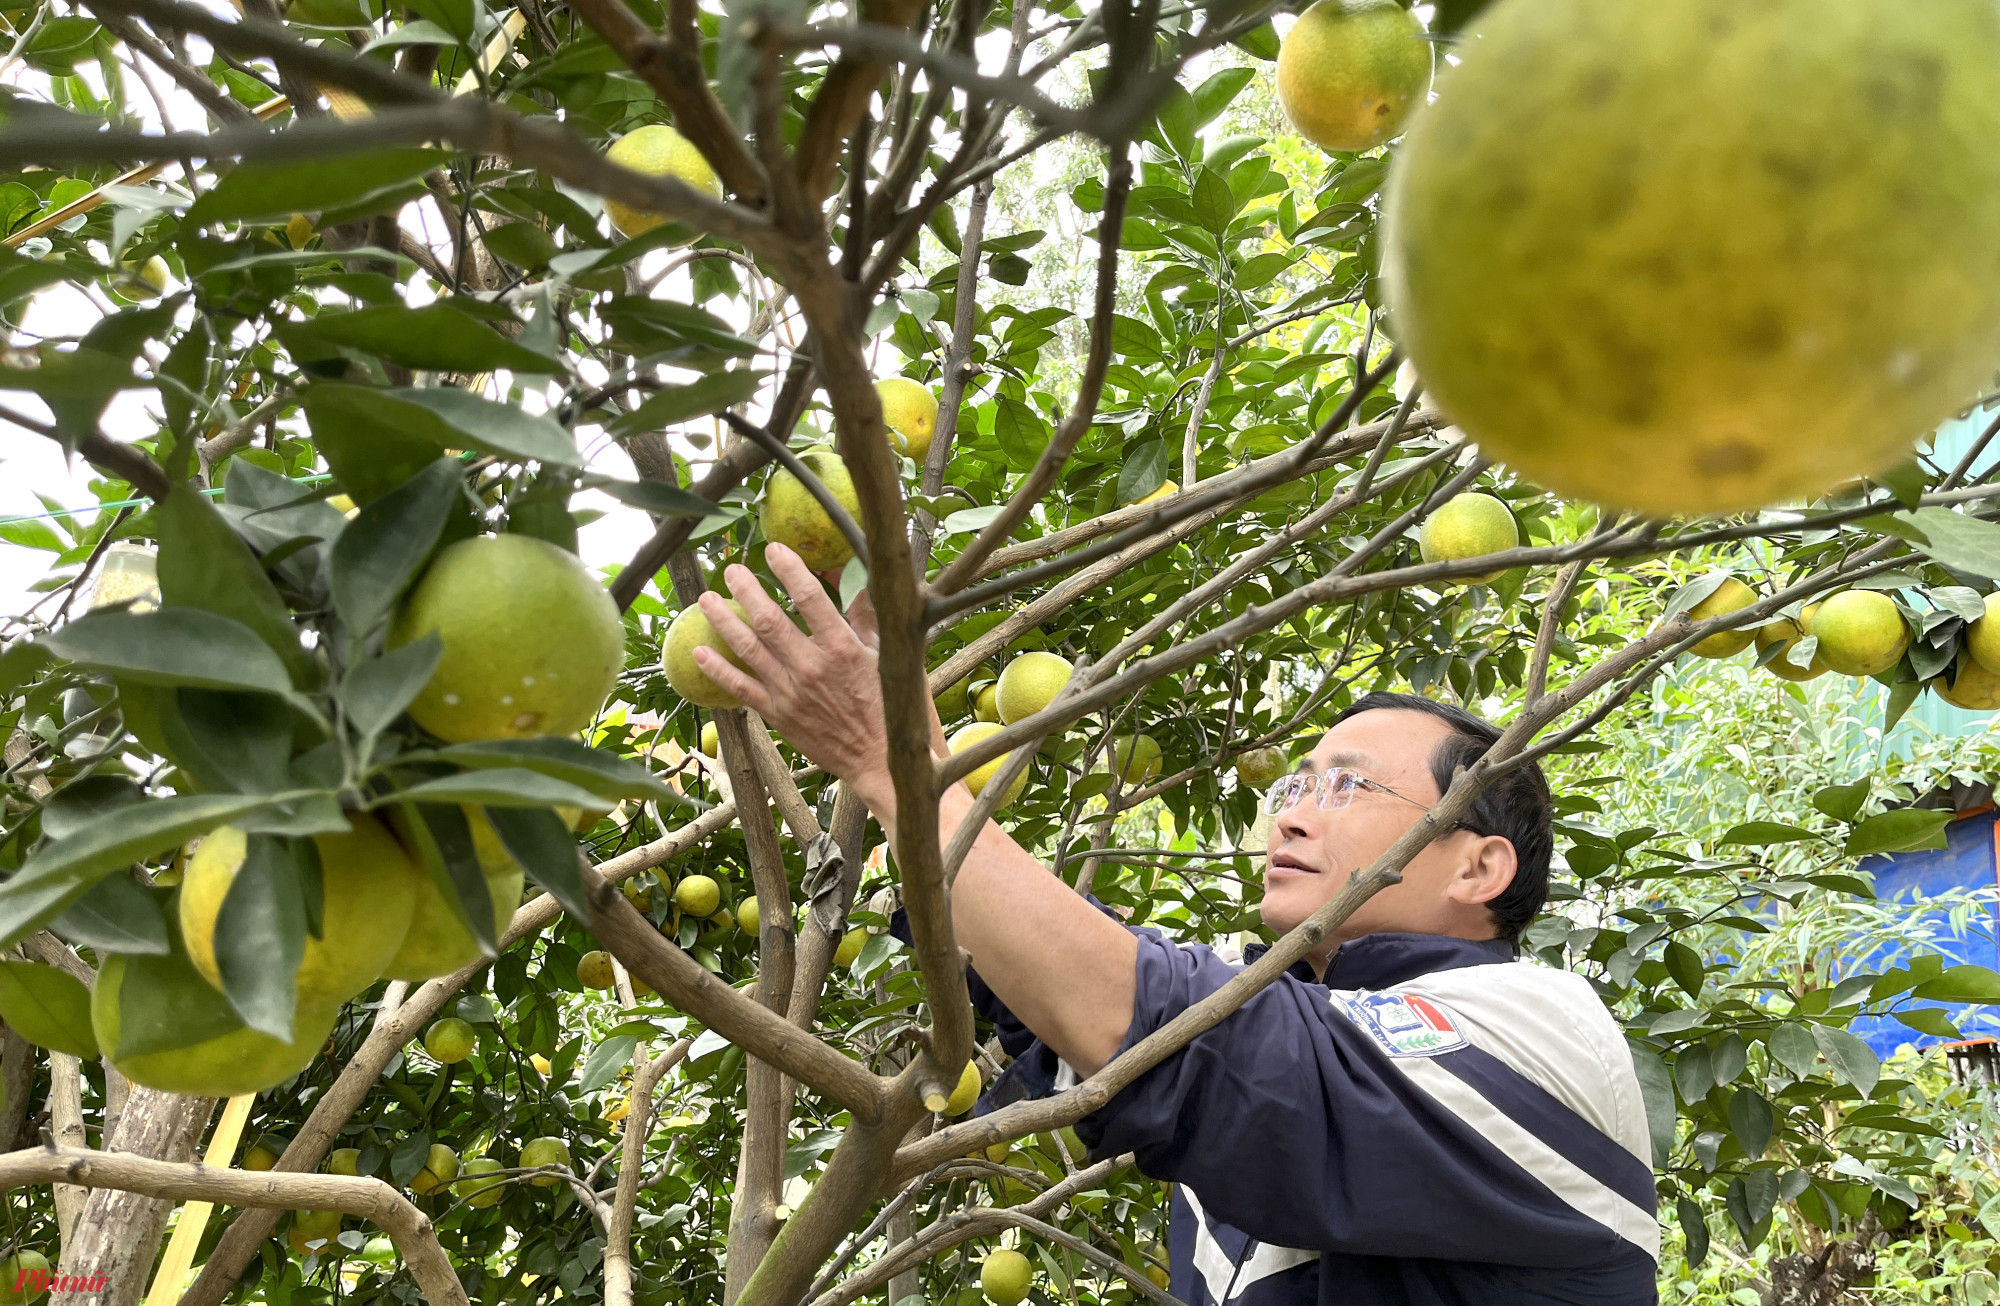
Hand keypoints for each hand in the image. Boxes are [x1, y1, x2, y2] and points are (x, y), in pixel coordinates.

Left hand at [690, 544, 897, 802]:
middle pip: (769, 620)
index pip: (811, 598)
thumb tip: (849, 574)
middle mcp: (813, 668)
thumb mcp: (890, 654)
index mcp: (844, 649)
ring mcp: (792, 693)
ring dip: (723, 622)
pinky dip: (718, 670)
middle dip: (746, 590)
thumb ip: (865, 614)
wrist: (882, 762)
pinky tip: (699, 653)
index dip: (789, 569)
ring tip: (706, 600)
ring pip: (748, 650)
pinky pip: (741, 689)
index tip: (773, 549)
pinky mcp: (779, 716)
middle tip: (731, 570)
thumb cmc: (894, 707)